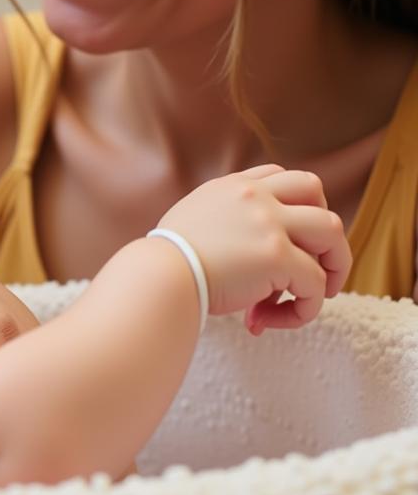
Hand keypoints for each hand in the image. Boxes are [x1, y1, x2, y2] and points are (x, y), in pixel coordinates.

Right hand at [156, 164, 349, 334]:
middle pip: (316, 190)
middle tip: (315, 264)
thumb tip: (249, 253)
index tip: (290, 236)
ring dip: (333, 266)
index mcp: (233, 186)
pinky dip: (304, 308)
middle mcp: (254, 195)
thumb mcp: (195, 218)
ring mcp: (269, 222)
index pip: (280, 175)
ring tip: (314, 294)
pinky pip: (316, 284)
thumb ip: (225, 218)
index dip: (296, 205)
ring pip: (332, 231)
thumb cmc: (169, 261)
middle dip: (323, 227)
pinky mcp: (278, 256)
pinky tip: (270, 319)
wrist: (160, 278)